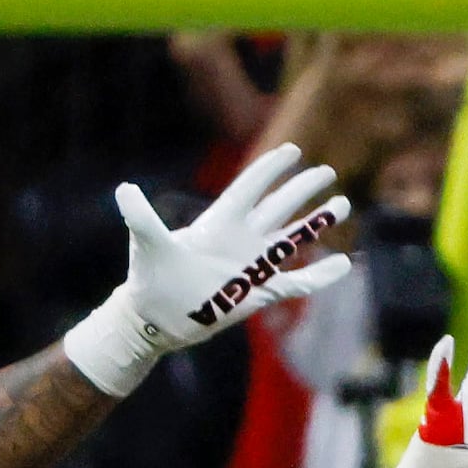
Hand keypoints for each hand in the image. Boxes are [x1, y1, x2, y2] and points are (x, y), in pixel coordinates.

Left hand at [66, 140, 352, 397]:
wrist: (157, 317)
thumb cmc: (150, 277)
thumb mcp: (148, 245)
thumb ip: (141, 218)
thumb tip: (124, 190)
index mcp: (219, 222)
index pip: (249, 188)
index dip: (270, 169)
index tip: (293, 151)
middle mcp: (240, 239)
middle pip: (278, 207)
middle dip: (302, 190)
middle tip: (327, 172)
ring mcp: (252, 265)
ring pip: (292, 239)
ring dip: (316, 223)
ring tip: (342, 206)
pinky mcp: (258, 292)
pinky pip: (296, 282)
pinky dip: (320, 275)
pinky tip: (343, 264)